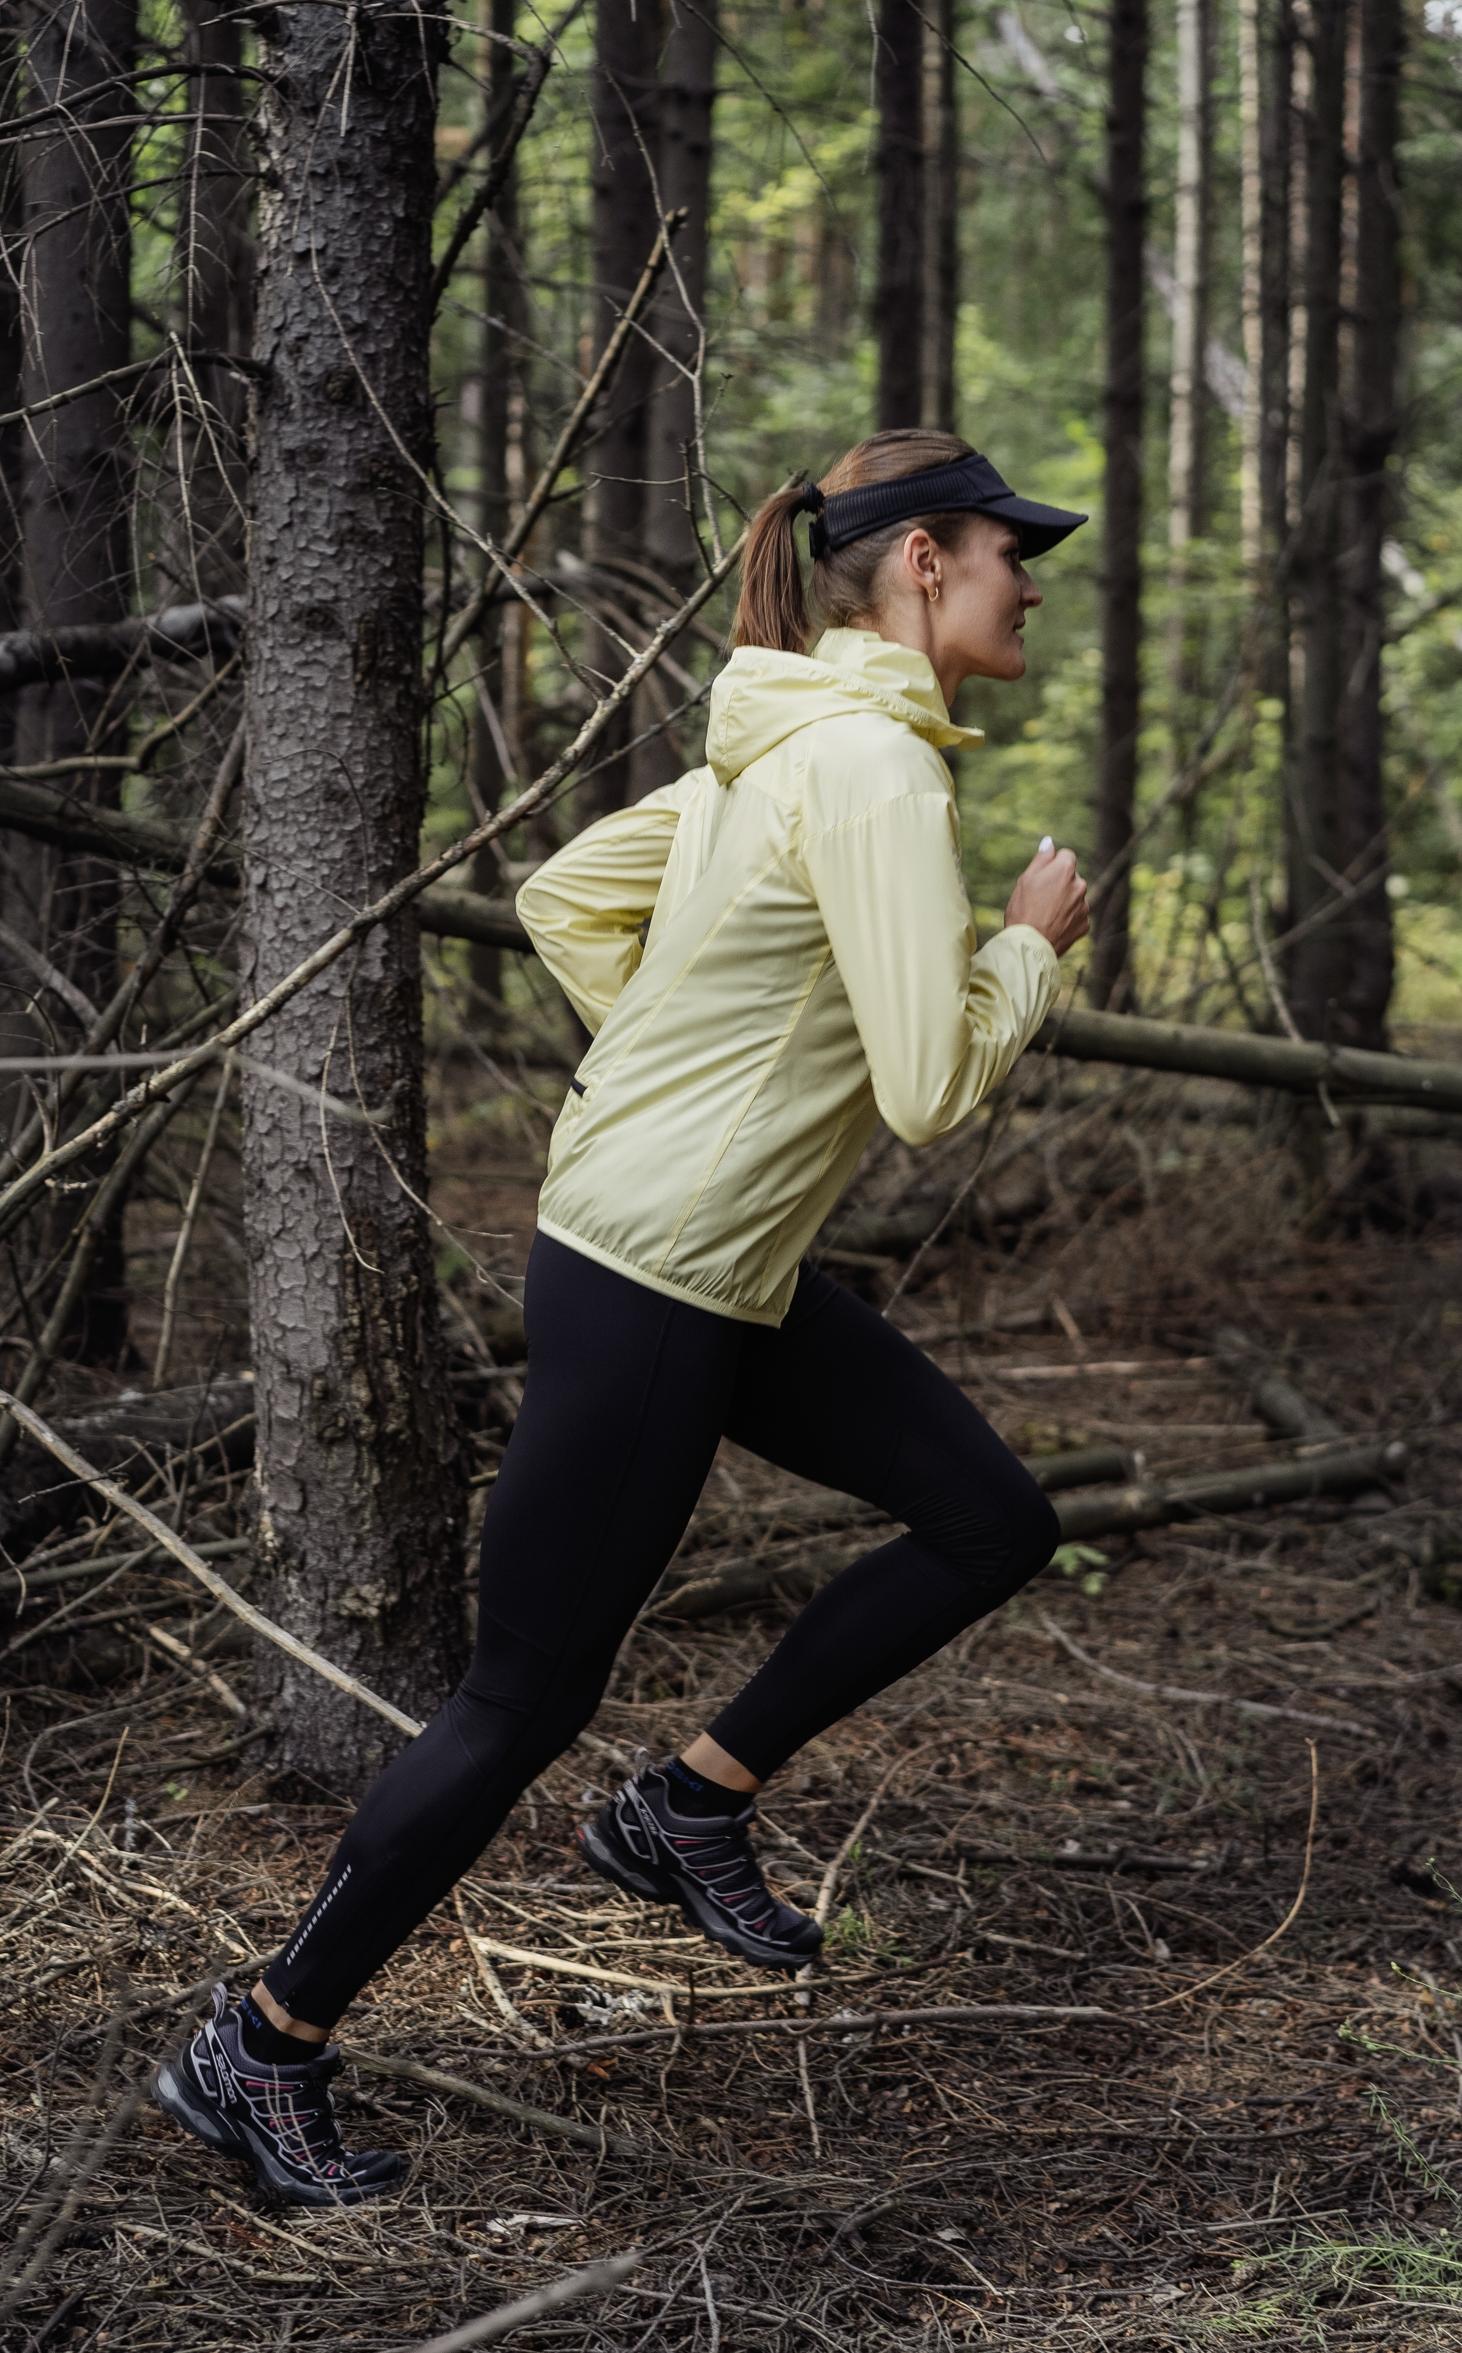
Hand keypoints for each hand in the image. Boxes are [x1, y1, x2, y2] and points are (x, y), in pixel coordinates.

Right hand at [1005, 835, 1088, 957]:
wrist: (1030, 945)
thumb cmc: (1023, 910)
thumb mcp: (1026, 879)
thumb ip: (1042, 858)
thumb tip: (1049, 842)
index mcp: (1065, 869)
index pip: (1066, 855)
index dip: (1052, 865)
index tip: (1041, 878)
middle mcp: (1080, 885)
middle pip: (1071, 877)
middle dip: (1060, 883)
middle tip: (1040, 898)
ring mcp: (1084, 906)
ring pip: (1075, 897)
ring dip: (1065, 901)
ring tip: (1045, 915)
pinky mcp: (1085, 924)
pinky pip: (1077, 916)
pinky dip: (1068, 919)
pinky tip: (1053, 925)